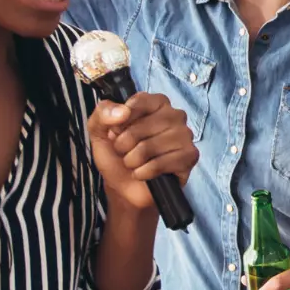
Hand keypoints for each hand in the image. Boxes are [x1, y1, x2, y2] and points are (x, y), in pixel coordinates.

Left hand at [87, 92, 196, 211]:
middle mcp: (174, 115)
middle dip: (125, 144)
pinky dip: (145, 172)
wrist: (124, 187)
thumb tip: (122, 111)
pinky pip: (161, 163)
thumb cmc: (116, 156)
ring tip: (133, 163)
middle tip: (124, 151)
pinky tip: (142, 173)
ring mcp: (184, 135)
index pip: (140, 101)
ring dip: (133, 160)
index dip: (122, 121)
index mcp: (156, 103)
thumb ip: (103, 113)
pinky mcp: (189, 156)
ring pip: (150, 146)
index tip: (116, 131)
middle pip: (143, 125)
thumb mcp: (99, 131)